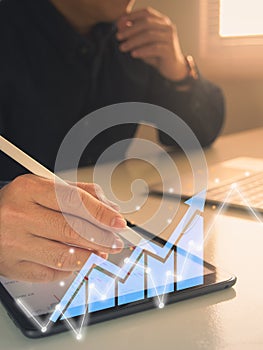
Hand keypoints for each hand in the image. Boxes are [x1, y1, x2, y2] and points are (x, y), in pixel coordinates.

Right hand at [0, 175, 125, 281]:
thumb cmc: (19, 203)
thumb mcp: (45, 187)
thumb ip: (79, 193)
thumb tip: (109, 209)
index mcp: (29, 189)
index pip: (74, 201)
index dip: (101, 213)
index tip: (118, 222)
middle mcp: (19, 215)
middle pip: (71, 230)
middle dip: (101, 237)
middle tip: (115, 240)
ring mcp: (14, 243)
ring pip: (64, 255)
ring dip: (91, 256)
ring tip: (102, 252)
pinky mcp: (13, 266)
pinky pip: (51, 273)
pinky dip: (71, 268)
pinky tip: (78, 260)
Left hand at [116, 7, 187, 81]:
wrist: (173, 68)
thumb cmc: (157, 54)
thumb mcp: (144, 43)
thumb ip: (134, 33)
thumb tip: (119, 25)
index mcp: (162, 21)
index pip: (146, 13)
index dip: (132, 16)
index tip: (118, 23)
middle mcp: (167, 27)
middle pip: (146, 23)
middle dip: (130, 30)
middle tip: (118, 37)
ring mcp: (170, 38)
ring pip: (149, 35)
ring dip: (133, 41)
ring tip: (122, 47)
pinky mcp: (169, 50)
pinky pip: (154, 48)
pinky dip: (142, 51)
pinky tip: (133, 54)